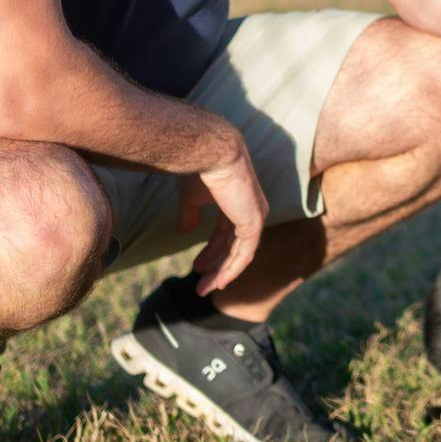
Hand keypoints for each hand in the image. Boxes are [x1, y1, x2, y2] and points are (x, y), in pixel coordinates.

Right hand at [177, 133, 267, 295]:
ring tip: (204, 289)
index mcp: (237, 202)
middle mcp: (251, 210)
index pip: (226, 233)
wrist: (208, 152)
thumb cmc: (199, 168)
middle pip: (234, 246)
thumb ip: (190, 214)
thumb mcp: (191, 196)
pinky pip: (245, 254)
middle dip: (217, 266)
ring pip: (240, 254)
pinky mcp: (254, 223)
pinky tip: (219, 282)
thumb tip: (185, 231)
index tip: (197, 266)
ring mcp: (255, 217)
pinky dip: (232, 269)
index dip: (212, 251)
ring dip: (222, 273)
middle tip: (201, 284)